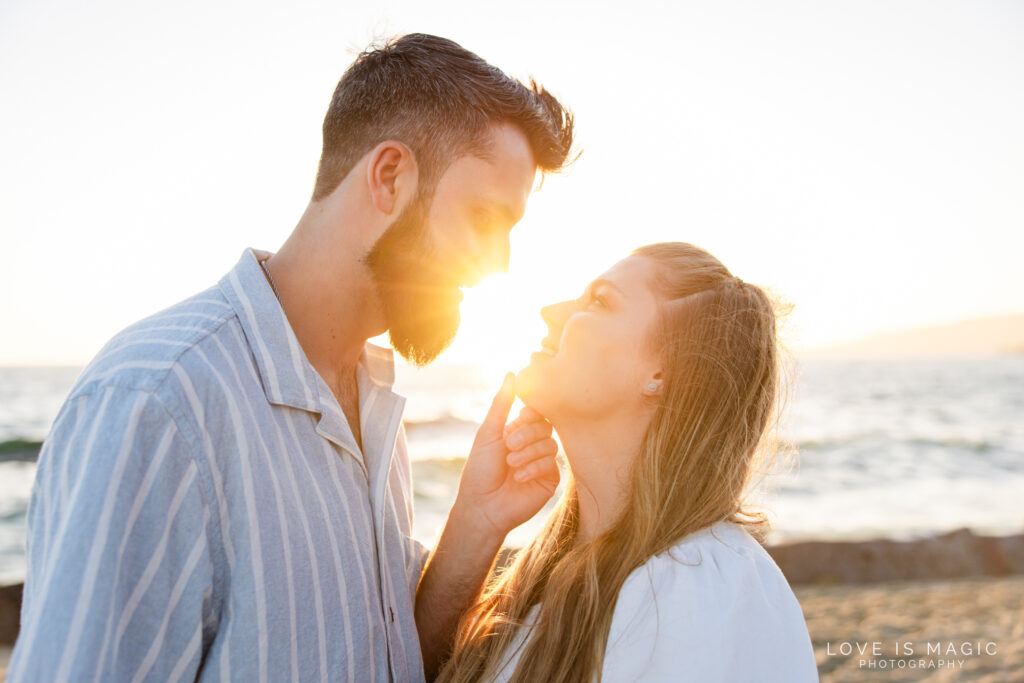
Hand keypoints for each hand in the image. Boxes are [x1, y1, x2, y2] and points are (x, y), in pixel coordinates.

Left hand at [451, 373, 560, 541]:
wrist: (482, 506)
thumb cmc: (480, 470)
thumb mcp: (488, 433)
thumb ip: (502, 404)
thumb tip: (512, 373)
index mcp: (518, 431)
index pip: (536, 412)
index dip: (531, 413)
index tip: (518, 418)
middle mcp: (532, 445)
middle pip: (546, 426)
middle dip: (527, 434)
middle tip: (509, 445)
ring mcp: (542, 462)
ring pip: (551, 444)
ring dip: (529, 452)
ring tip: (511, 464)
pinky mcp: (550, 479)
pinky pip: (552, 464)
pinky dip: (534, 467)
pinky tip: (519, 477)